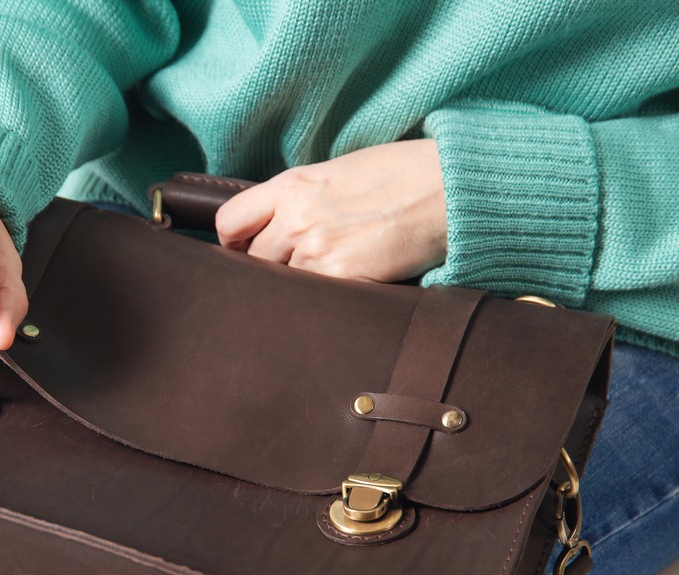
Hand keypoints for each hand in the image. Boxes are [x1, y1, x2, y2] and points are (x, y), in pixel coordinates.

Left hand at [215, 139, 447, 282]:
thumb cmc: (400, 174)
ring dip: (297, 285)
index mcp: (291, 186)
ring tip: (327, 274)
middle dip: (268, 268)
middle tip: (293, 268)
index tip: (246, 250)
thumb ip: (298, 198)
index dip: (233, 242)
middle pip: (253, 261)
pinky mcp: (342, 278)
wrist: (449, 188)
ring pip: (282, 283)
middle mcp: (296, 218)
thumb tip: (273, 227)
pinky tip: (345, 284)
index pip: (229, 222)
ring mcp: (317, 251)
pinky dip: (323, 298)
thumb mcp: (336, 172)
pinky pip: (313, 298)